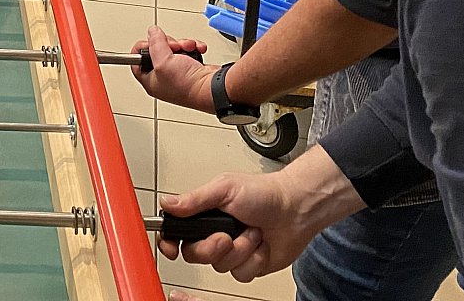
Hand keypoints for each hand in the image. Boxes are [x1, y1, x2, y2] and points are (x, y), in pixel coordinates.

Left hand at [134, 25, 213, 112]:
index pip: (137, 60)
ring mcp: (177, 72)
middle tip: (174, 47)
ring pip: (174, 49)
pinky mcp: (190, 68)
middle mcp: (163, 77)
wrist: (213, 88)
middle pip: (157, 50)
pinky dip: (193, 47)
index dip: (143, 48)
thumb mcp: (163, 61)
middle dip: (168, 43)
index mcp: (150, 80)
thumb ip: (155, 43)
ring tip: (188, 48)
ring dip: (183, 44)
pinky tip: (197, 49)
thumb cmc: (188, 85)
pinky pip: (188, 50)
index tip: (151, 42)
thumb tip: (152, 32)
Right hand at [157, 166, 335, 283]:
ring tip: (252, 232)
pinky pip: (241, 274)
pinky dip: (254, 260)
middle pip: (194, 254)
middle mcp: (215, 233)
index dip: (169, 241)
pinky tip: (261, 244)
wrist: (296, 210)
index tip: (171, 247)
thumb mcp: (224, 189)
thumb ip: (194, 200)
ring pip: (220, 266)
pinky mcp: (248, 264)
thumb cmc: (264, 193)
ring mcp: (232, 250)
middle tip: (225, 236)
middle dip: (211, 248)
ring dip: (240, 250)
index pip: (176, 231)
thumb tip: (167, 203)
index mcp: (204, 213)